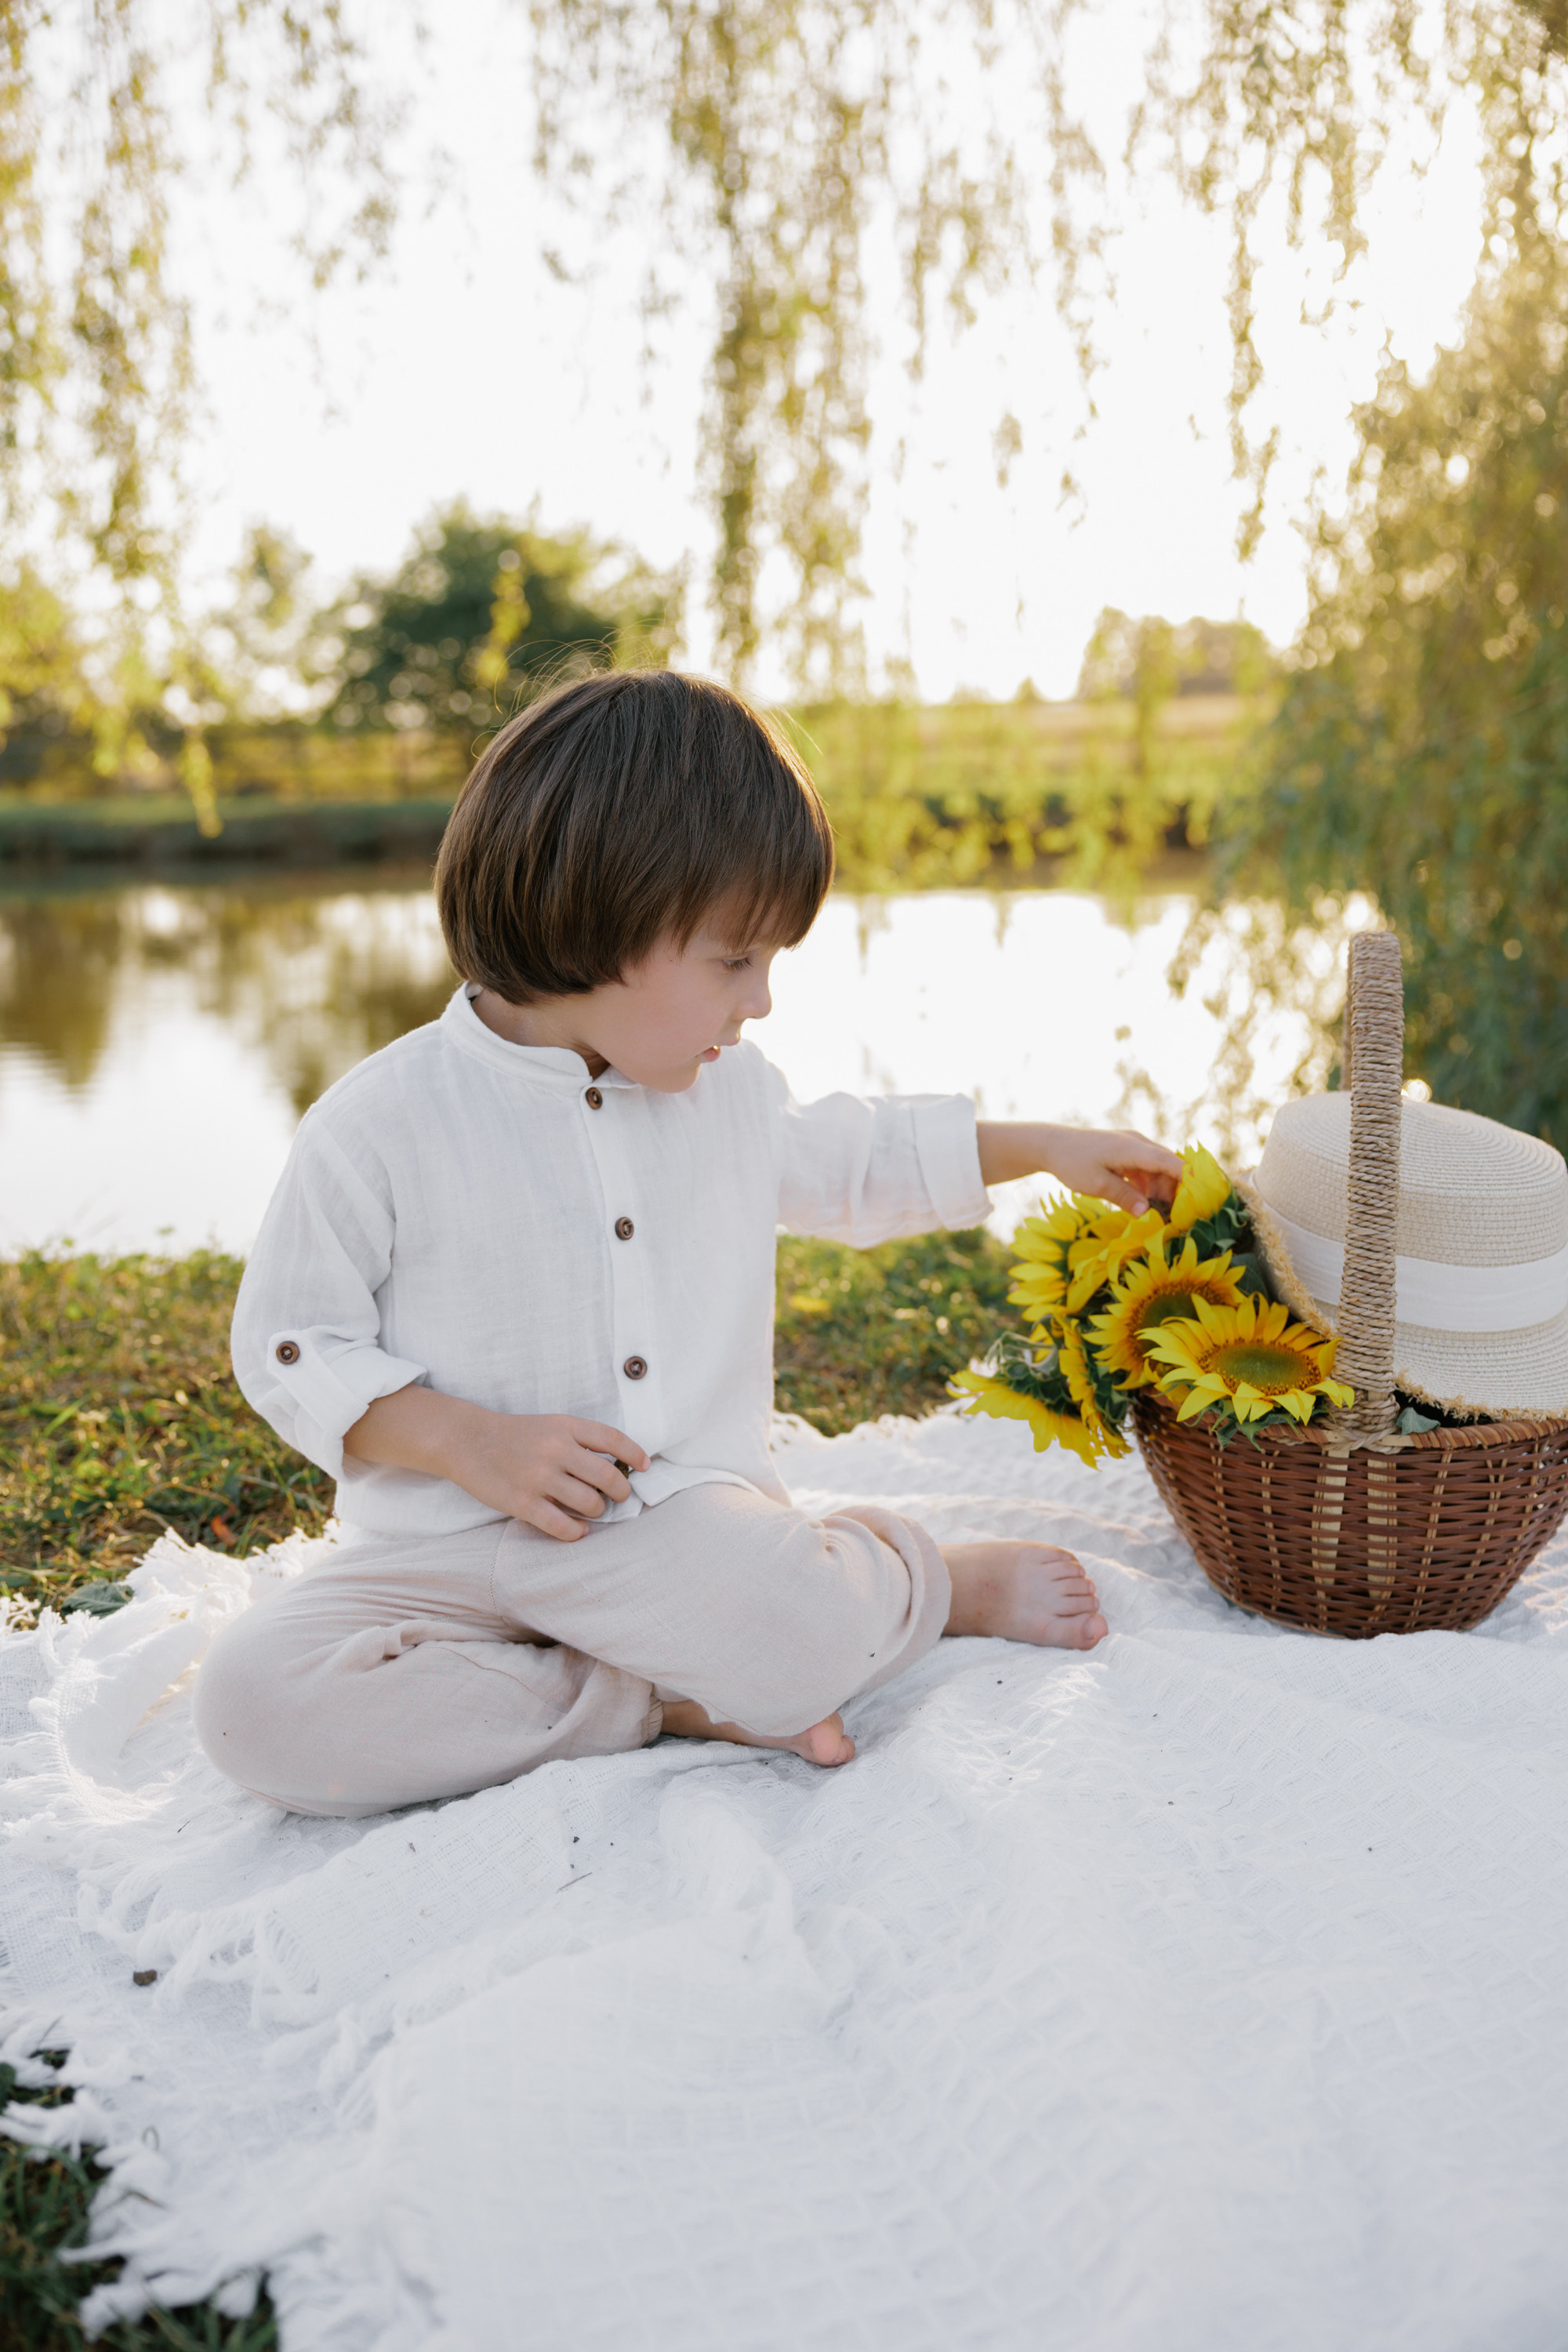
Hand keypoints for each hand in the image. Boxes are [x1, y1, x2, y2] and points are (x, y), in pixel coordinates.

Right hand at [343, 1386, 649, 1541]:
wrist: (466, 1441)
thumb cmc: (514, 1435)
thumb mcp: (549, 1425)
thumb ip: (579, 1440)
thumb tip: (616, 1465)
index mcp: (564, 1426)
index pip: (612, 1439)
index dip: (635, 1454)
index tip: (645, 1466)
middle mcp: (555, 1450)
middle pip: (607, 1475)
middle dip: (621, 1491)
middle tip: (619, 1496)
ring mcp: (538, 1477)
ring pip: (589, 1502)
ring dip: (597, 1511)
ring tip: (592, 1510)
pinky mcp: (522, 1503)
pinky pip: (561, 1525)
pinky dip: (576, 1531)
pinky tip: (577, 1530)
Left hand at [976, 1120, 1182, 1214]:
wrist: (1050, 1145)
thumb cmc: (1072, 1163)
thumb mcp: (1097, 1185)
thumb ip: (1124, 1197)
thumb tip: (1148, 1212)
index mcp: (1133, 1148)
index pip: (1170, 1162)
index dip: (1189, 1179)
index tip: (1202, 1197)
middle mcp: (1137, 1144)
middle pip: (1168, 1166)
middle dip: (1177, 1190)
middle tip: (1180, 1217)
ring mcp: (1132, 1148)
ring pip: (1158, 1170)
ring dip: (1162, 1191)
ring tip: (1163, 1215)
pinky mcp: (1125, 1154)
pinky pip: (1145, 1171)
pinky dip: (1148, 1187)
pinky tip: (1145, 1205)